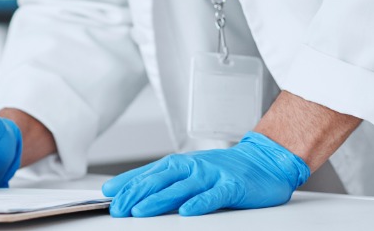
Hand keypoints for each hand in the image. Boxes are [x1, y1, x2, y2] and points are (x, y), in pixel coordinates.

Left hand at [101, 132, 310, 216]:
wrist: (265, 162)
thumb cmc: (225, 171)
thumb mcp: (191, 173)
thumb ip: (165, 183)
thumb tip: (132, 193)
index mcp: (181, 164)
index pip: (148, 173)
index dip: (127, 184)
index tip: (108, 196)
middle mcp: (194, 166)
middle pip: (160, 179)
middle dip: (136, 193)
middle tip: (118, 208)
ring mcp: (213, 175)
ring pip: (182, 187)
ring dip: (159, 199)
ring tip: (140, 210)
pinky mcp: (232, 186)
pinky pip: (214, 196)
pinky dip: (200, 202)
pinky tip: (186, 211)